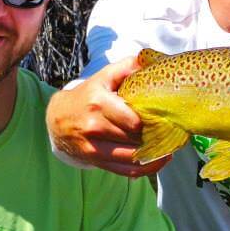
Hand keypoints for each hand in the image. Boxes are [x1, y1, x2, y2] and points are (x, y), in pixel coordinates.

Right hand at [46, 56, 169, 176]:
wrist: (58, 119)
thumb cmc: (88, 95)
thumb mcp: (104, 77)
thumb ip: (126, 67)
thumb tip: (148, 60)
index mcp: (98, 102)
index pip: (132, 119)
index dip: (150, 120)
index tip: (162, 116)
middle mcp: (94, 126)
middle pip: (134, 137)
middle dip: (154, 135)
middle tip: (171, 131)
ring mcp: (94, 147)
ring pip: (132, 156)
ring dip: (153, 153)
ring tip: (169, 146)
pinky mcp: (96, 161)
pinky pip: (125, 170)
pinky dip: (145, 169)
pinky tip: (158, 161)